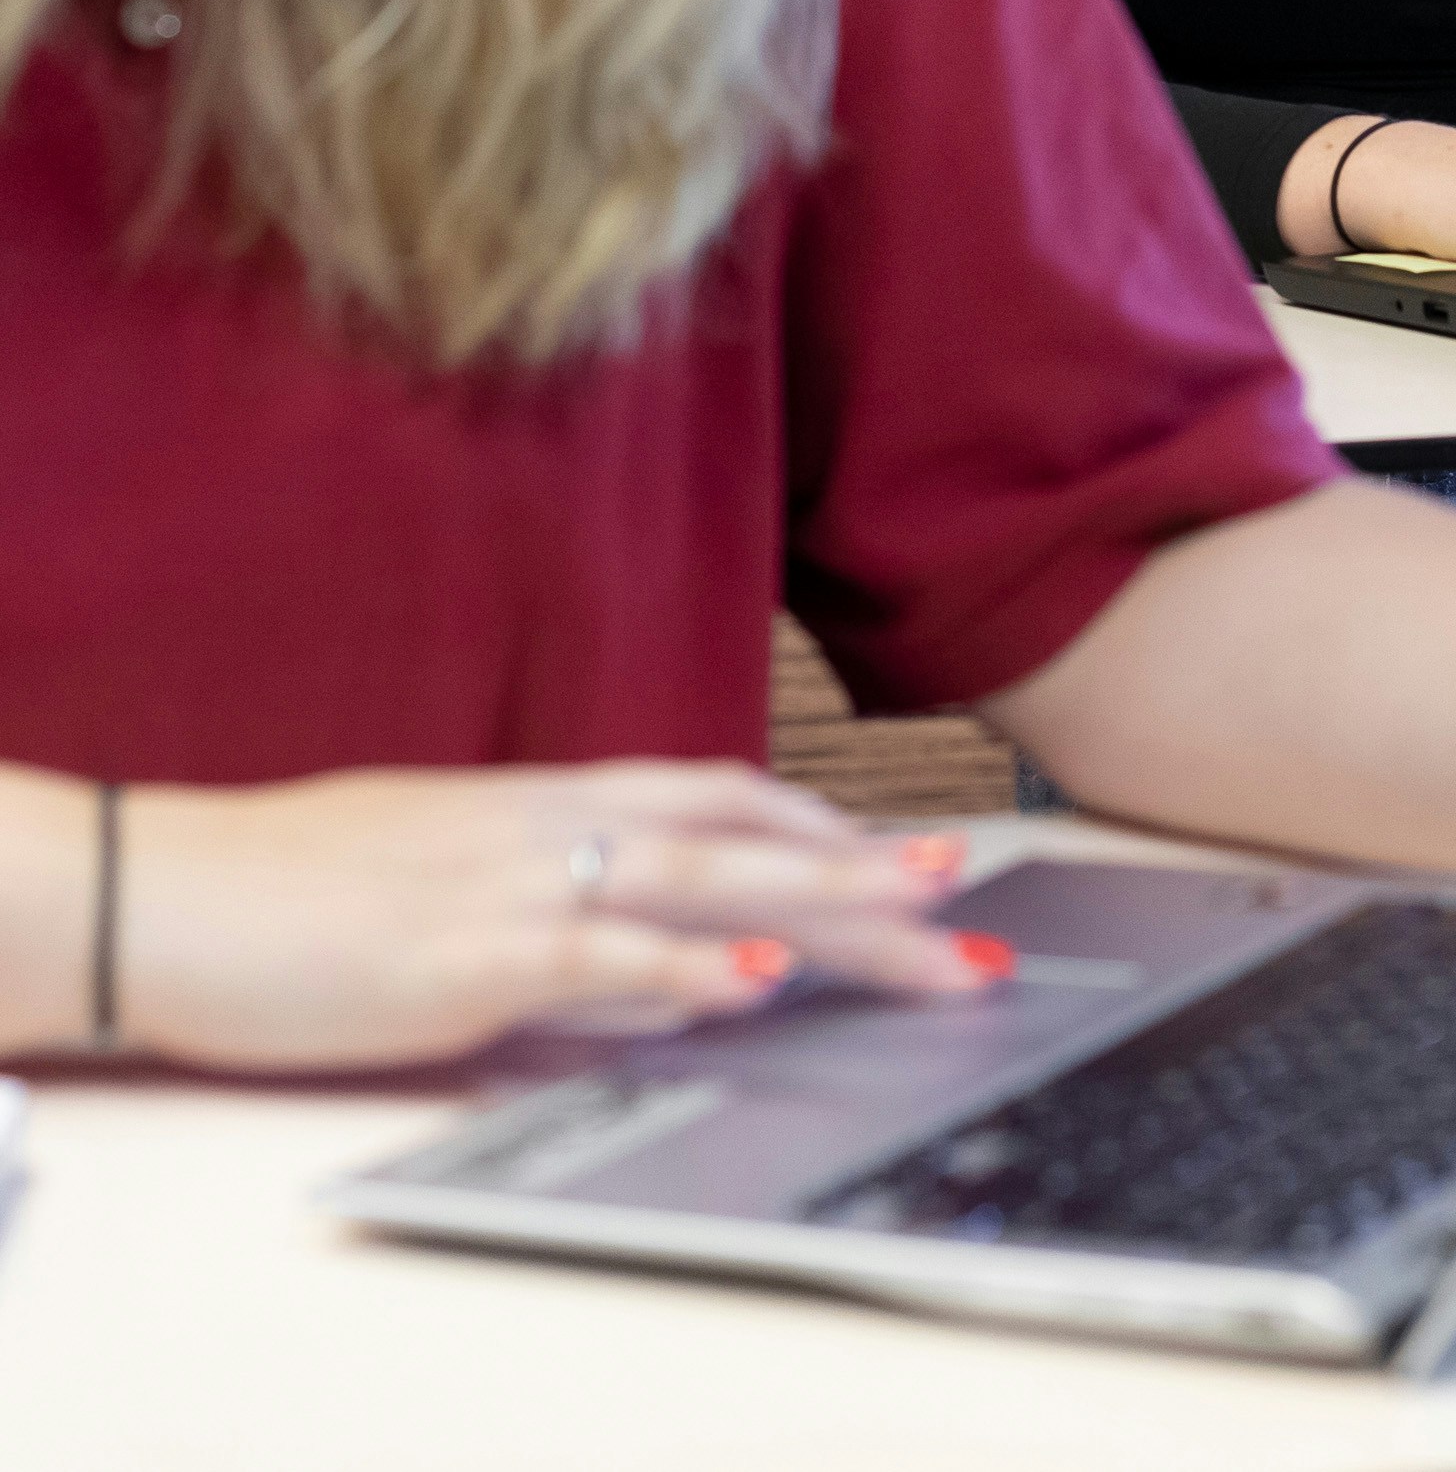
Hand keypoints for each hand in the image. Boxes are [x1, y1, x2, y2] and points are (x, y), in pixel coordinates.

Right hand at [112, 761, 1006, 1071]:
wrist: (166, 889)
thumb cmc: (297, 888)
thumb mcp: (453, 871)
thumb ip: (558, 897)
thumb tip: (648, 945)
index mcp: (556, 799)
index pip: (727, 797)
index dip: (830, 823)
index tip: (919, 854)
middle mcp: (558, 823)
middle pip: (750, 836)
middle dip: (871, 872)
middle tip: (972, 899)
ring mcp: (517, 882)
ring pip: (707, 878)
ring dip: (826, 902)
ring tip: (922, 922)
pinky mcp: (465, 953)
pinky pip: (600, 952)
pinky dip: (687, 963)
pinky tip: (758, 976)